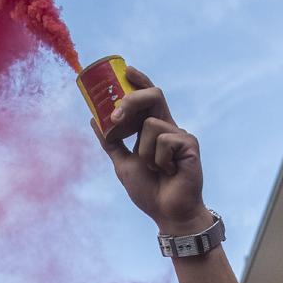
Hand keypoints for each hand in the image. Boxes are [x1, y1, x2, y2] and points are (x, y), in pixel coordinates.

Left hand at [93, 67, 211, 236]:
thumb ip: (110, 142)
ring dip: (144, 152)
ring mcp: (180, 135)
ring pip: (150, 124)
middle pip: (153, 95)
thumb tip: (93, 119)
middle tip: (115, 116)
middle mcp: (168, 127)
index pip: (148, 97)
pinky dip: (158, 160)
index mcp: (154, 129)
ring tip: (156, 170)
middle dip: (132, 100)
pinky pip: (162, 140)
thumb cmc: (150, 192)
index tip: (126, 69)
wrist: (168, 213)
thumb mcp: (123, 164)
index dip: (139, 81)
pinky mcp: (189, 144)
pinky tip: (170, 172)